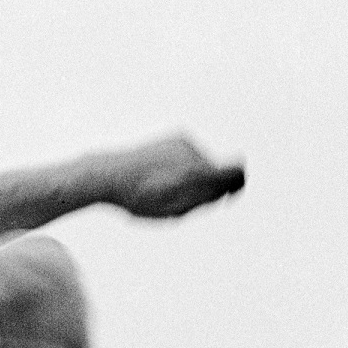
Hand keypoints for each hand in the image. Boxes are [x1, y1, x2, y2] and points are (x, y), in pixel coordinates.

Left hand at [105, 135, 243, 222]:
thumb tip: (232, 186)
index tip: (227, 194)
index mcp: (194, 174)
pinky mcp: (178, 137)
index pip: (235, 173)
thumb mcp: (175, 210)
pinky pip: (193, 156)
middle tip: (180, 199)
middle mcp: (193, 152)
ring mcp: (185, 142)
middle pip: (218, 173)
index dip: (236, 185)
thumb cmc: (141, 199)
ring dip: (193, 178)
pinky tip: (163, 174)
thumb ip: (206, 199)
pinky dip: (185, 167)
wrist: (111, 174)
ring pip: (204, 165)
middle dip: (207, 188)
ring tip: (166, 187)